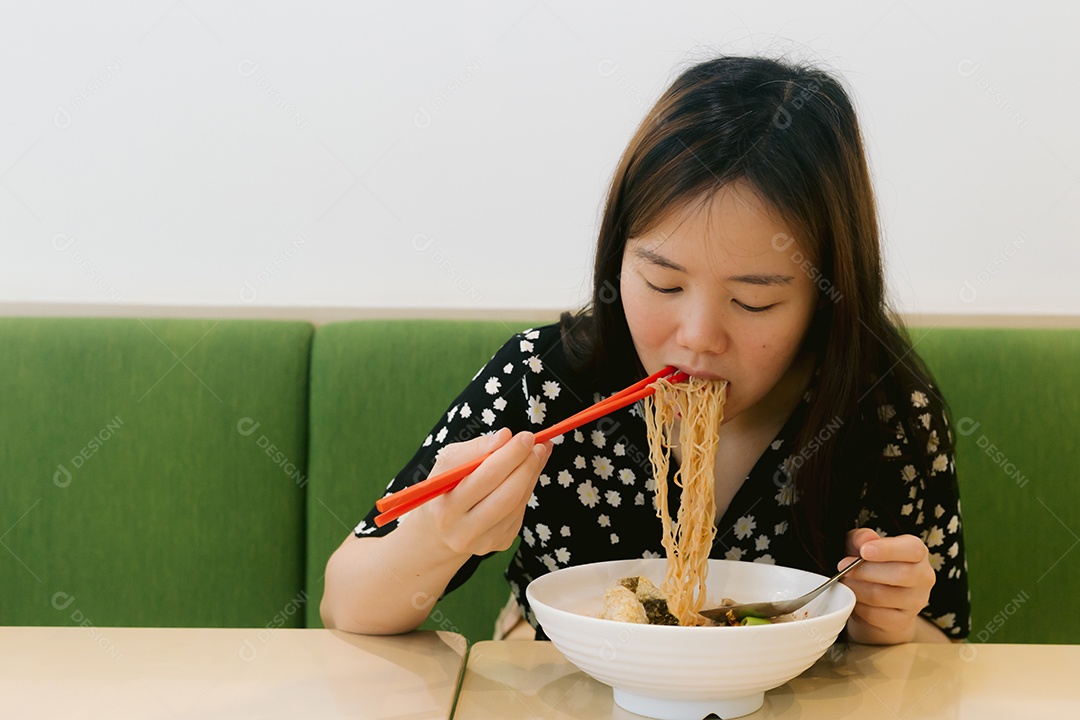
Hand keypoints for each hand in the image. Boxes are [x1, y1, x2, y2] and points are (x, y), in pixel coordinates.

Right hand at [405, 428, 551, 557]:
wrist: (439, 531)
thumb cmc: (445, 488)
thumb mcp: (447, 463)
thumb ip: (475, 448)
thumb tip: (505, 436)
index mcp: (446, 509)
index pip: (485, 478)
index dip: (510, 455)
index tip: (525, 436)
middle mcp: (464, 531)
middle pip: (507, 494)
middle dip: (527, 465)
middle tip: (539, 445)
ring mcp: (485, 541)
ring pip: (519, 502)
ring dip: (532, 474)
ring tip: (538, 453)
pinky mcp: (501, 543)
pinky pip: (521, 511)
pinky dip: (527, 488)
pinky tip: (527, 474)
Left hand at [840, 528, 935, 644]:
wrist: (874, 600)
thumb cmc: (869, 565)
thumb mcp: (861, 545)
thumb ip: (861, 538)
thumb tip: (866, 540)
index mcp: (917, 552)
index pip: (913, 549)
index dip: (888, 550)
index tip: (864, 551)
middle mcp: (923, 577)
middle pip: (900, 574)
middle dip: (864, 570)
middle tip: (843, 567)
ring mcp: (916, 602)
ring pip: (882, 596)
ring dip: (857, 588)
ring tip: (846, 582)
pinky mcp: (903, 622)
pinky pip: (876, 615)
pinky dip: (859, 606)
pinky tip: (854, 599)